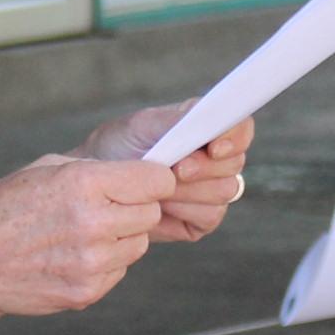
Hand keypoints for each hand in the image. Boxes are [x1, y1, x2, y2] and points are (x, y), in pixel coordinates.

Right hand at [0, 153, 176, 318]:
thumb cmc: (3, 208)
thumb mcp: (48, 170)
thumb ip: (98, 171)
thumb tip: (140, 176)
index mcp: (85, 183)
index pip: (158, 181)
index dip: (153, 180)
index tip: (142, 182)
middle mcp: (94, 223)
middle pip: (152, 213)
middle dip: (135, 207)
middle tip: (105, 207)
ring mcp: (92, 262)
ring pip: (139, 244)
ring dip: (122, 237)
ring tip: (83, 232)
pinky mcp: (88, 292)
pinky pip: (119, 270)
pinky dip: (105, 263)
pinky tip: (72, 255)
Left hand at [81, 102, 253, 242]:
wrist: (94, 187)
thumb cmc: (117, 149)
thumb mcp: (143, 126)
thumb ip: (177, 119)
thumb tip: (206, 114)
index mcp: (206, 131)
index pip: (240, 128)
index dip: (234, 137)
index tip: (213, 147)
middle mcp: (215, 161)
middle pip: (234, 164)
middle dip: (204, 168)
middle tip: (174, 169)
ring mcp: (210, 191)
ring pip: (224, 192)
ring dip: (189, 190)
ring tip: (158, 187)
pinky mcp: (200, 220)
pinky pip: (209, 217)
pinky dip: (184, 211)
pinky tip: (161, 206)